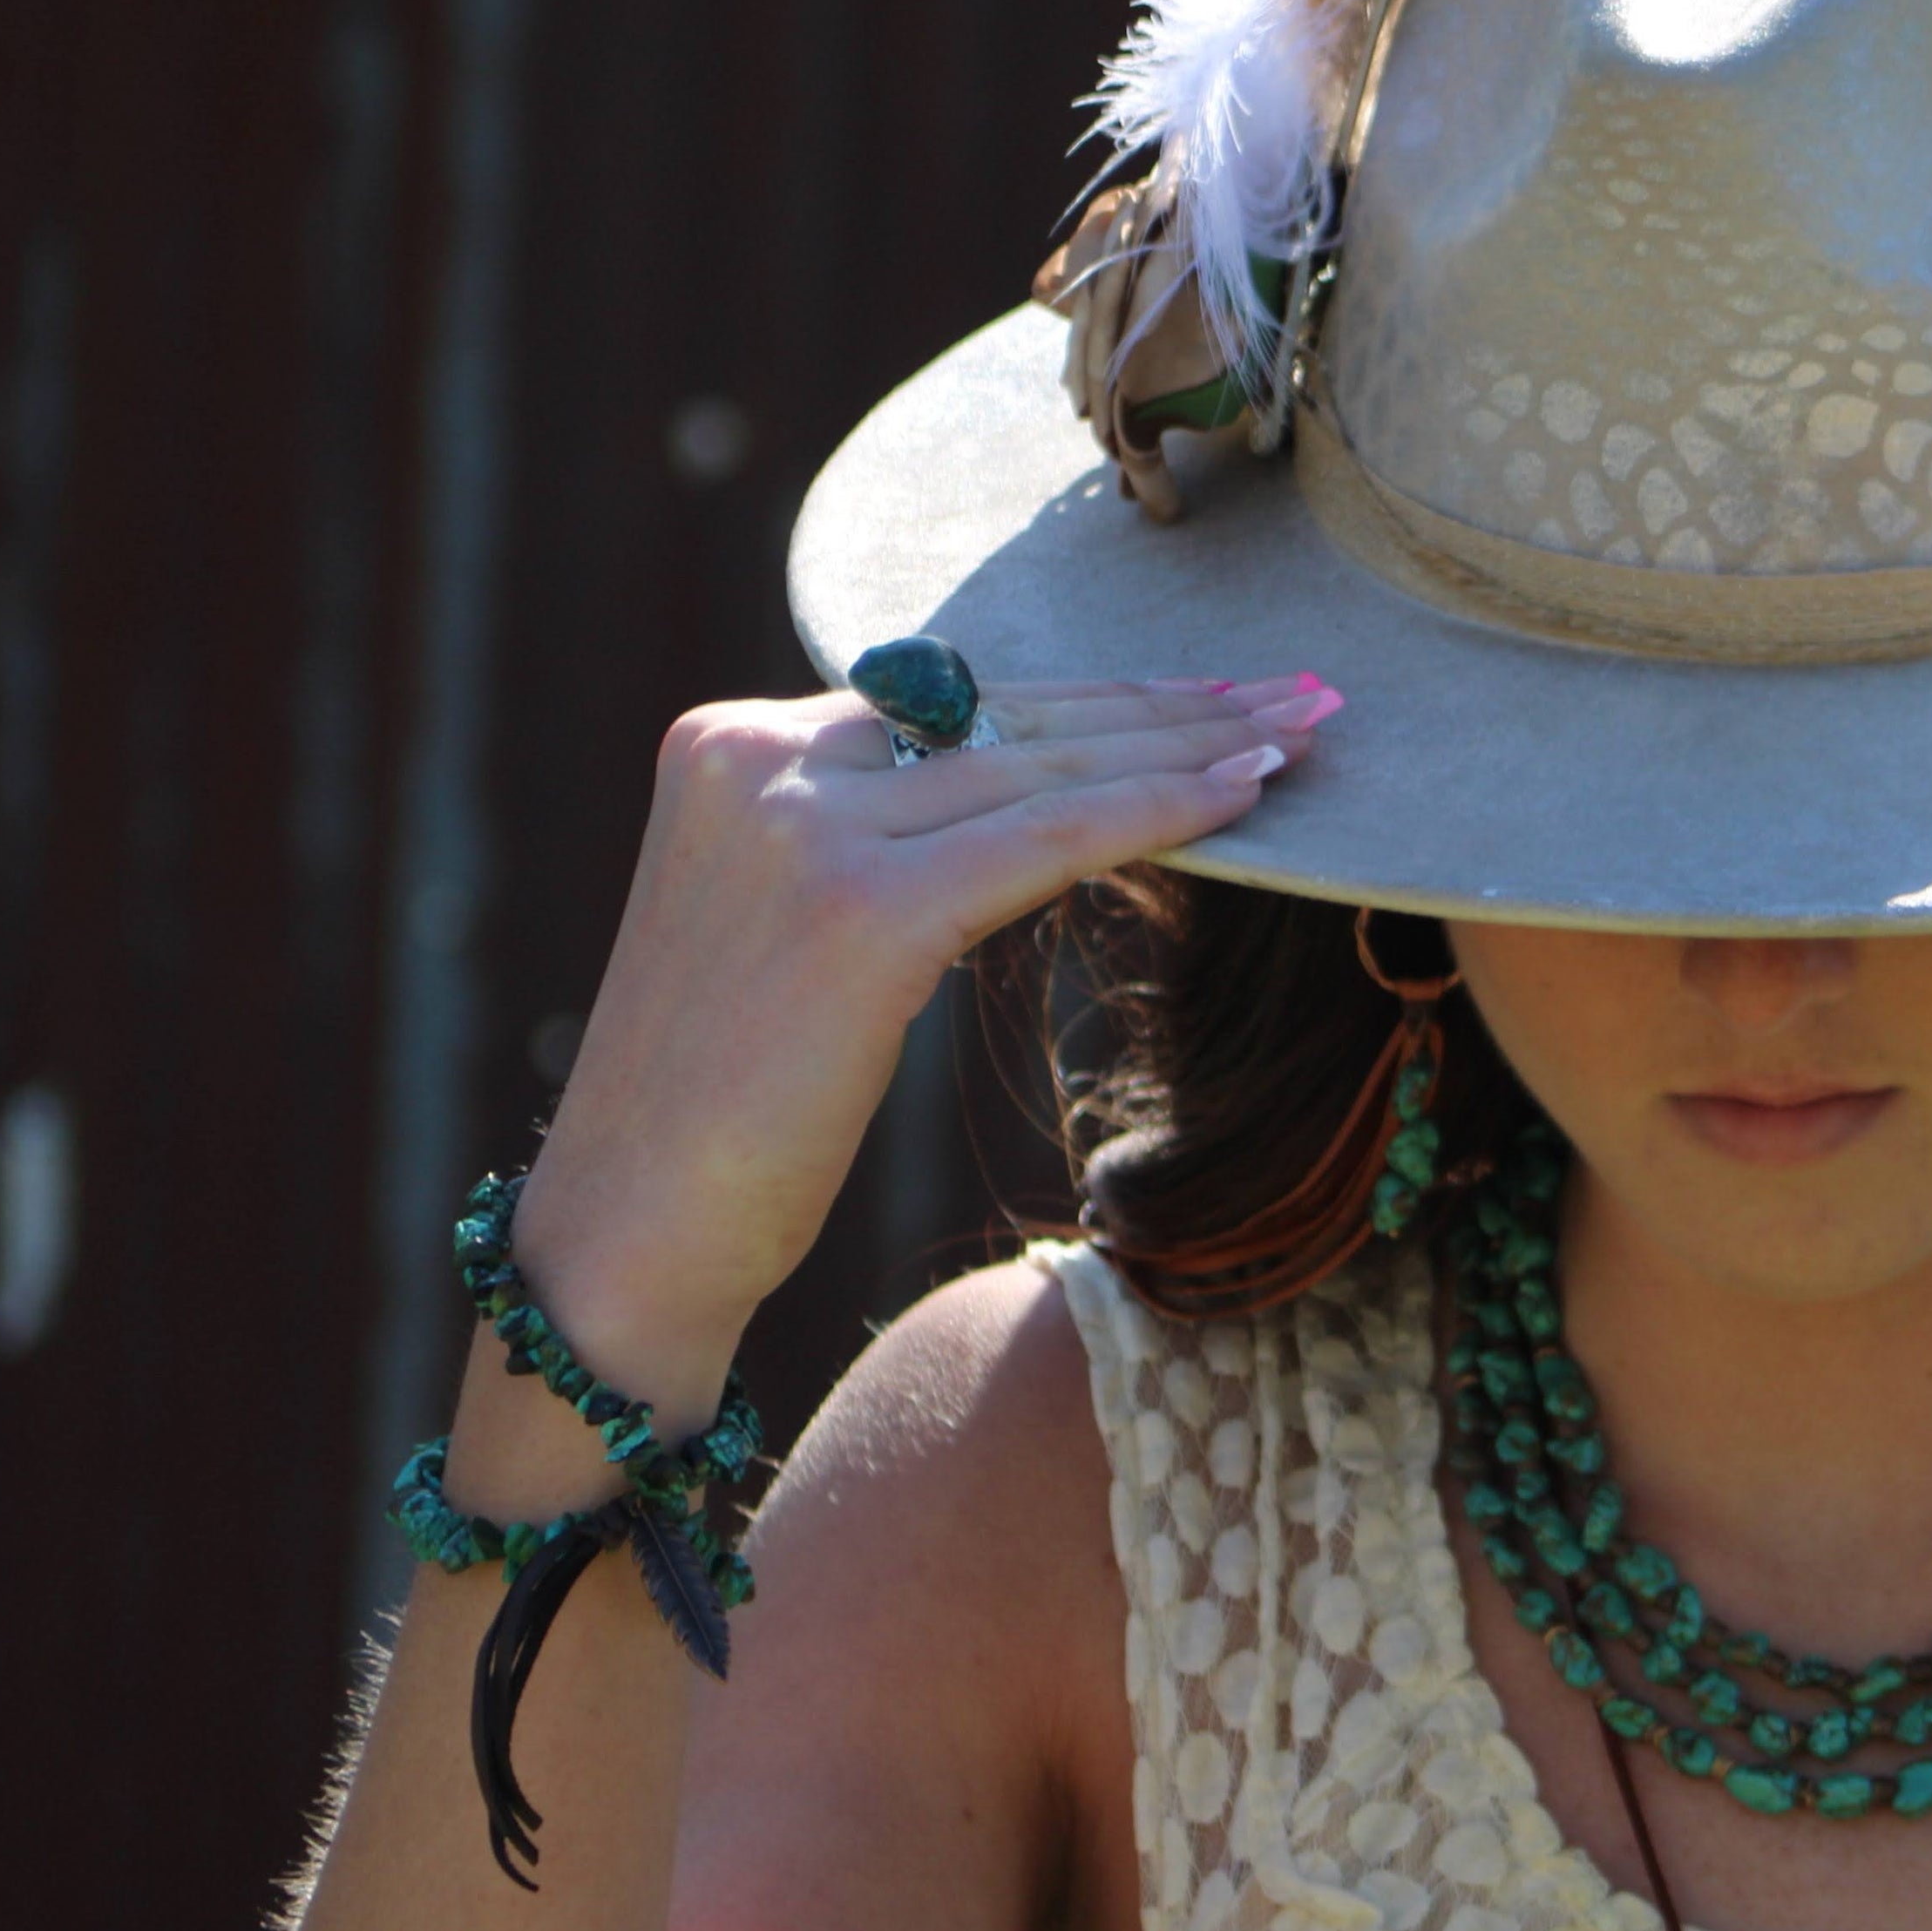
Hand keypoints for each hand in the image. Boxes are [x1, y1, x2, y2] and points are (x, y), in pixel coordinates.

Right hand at [507, 672, 1338, 1385]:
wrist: (627, 1238)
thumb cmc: (726, 1109)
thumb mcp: (790, 925)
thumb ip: (879, 834)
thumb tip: (1038, 786)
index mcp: (731, 745)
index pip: (957, 707)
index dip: (1097, 700)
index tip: (1213, 691)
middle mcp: (759, 757)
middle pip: (1010, 721)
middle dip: (1169, 707)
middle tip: (1296, 693)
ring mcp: (801, 823)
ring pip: (1045, 771)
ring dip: (1192, 751)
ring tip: (1304, 736)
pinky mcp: (858, 906)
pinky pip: (1050, 841)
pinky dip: (1160, 816)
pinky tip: (1247, 802)